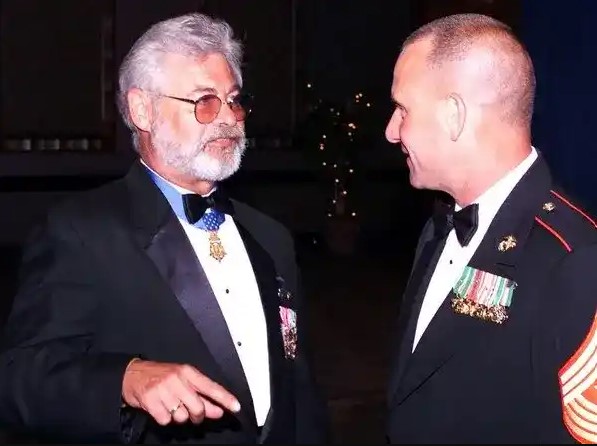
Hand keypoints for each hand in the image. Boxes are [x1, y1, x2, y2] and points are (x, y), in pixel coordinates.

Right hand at [121, 359, 240, 425]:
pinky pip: (166, 420)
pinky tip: (160, 408)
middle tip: (192, 414)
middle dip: (198, 416)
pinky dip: (164, 418)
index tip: (236, 407)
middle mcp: (177, 379)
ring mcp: (164, 390)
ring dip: (178, 416)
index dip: (225, 398)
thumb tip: (218, 410)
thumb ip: (202, 396)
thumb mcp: (183, 380)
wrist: (132, 374)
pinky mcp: (151, 401)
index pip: (211, 387)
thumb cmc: (161, 376)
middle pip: (198, 407)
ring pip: (182, 416)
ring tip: (171, 405)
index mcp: (188, 372)